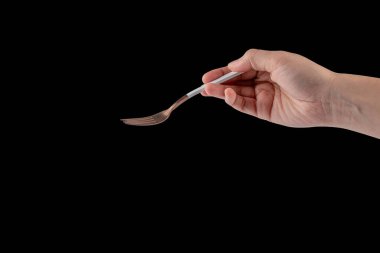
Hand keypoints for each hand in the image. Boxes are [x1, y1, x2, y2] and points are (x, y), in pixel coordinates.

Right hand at [202, 49, 335, 127]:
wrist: (325, 99)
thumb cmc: (306, 75)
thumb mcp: (278, 59)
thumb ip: (253, 59)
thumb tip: (233, 64)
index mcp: (268, 66)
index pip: (240, 68)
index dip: (223, 71)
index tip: (208, 75)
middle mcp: (264, 81)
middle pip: (237, 82)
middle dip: (219, 83)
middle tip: (204, 85)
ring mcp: (264, 97)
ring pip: (238, 94)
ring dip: (222, 92)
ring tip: (208, 91)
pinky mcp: (265, 112)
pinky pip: (245, 106)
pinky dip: (234, 101)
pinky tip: (226, 95)